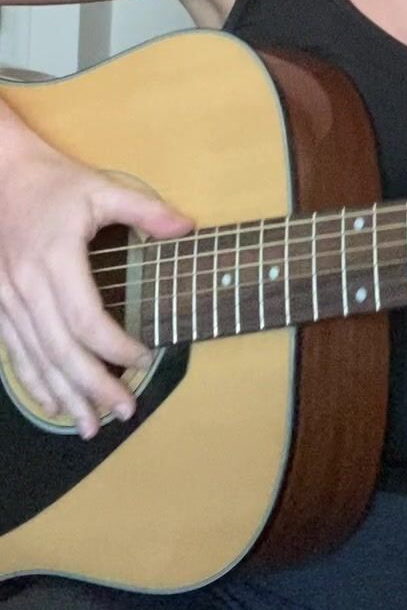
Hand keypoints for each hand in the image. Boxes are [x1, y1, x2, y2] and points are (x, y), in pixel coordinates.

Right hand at [0, 121, 191, 438]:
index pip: (86, 318)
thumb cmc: (54, 182)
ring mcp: (8, 298)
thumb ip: (144, 209)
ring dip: (65, 395)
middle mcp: (28, 285)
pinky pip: (15, 352)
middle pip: (61, 349)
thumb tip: (187, 228)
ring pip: (37, 358)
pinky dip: (34, 382)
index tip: (145, 358)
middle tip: (124, 411)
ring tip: (91, 426)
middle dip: (93, 386)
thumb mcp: (101, 187)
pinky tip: (53, 404)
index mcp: (56, 257)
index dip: (116, 345)